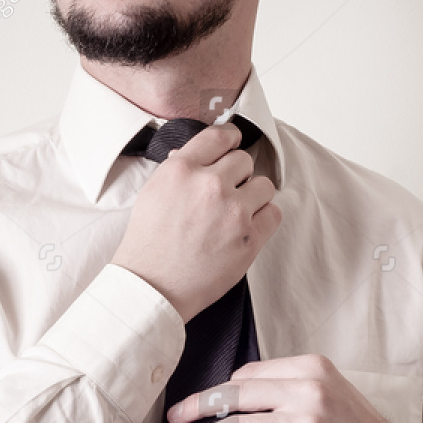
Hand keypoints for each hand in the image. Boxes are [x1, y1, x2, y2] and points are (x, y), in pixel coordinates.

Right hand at [111, 122, 280, 322]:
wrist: (152, 286)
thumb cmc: (149, 244)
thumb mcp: (153, 193)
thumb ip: (180, 170)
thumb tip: (201, 157)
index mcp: (181, 169)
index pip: (219, 136)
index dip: (230, 140)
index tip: (232, 147)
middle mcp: (209, 185)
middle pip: (244, 160)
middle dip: (237, 175)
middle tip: (226, 193)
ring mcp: (233, 212)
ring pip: (264, 185)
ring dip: (253, 196)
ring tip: (236, 213)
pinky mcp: (249, 238)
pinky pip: (273, 213)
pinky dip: (263, 219)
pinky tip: (246, 228)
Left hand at [167, 354, 414, 422]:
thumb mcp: (330, 391)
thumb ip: (289, 385)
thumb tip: (237, 387)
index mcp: (312, 369)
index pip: (249, 374)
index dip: (221, 389)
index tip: (202, 402)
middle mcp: (307, 392)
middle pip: (234, 396)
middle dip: (197, 406)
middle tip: (174, 417)